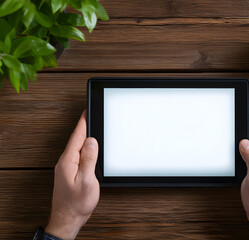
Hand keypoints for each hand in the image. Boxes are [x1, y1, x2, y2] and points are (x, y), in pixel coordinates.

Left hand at [45, 111, 99, 239]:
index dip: (83, 123)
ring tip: (92, 128)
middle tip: (92, 116)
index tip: (87, 111)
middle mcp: (64, 162)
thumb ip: (89, 159)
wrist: (67, 219)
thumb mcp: (87, 181)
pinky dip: (84, 149)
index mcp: (68, 161)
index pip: (77, 136)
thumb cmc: (76, 203)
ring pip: (77, 148)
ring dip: (85, 138)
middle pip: (76, 140)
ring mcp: (66, 168)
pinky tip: (89, 149)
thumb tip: (91, 141)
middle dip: (84, 127)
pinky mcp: (68, 173)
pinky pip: (77, 155)